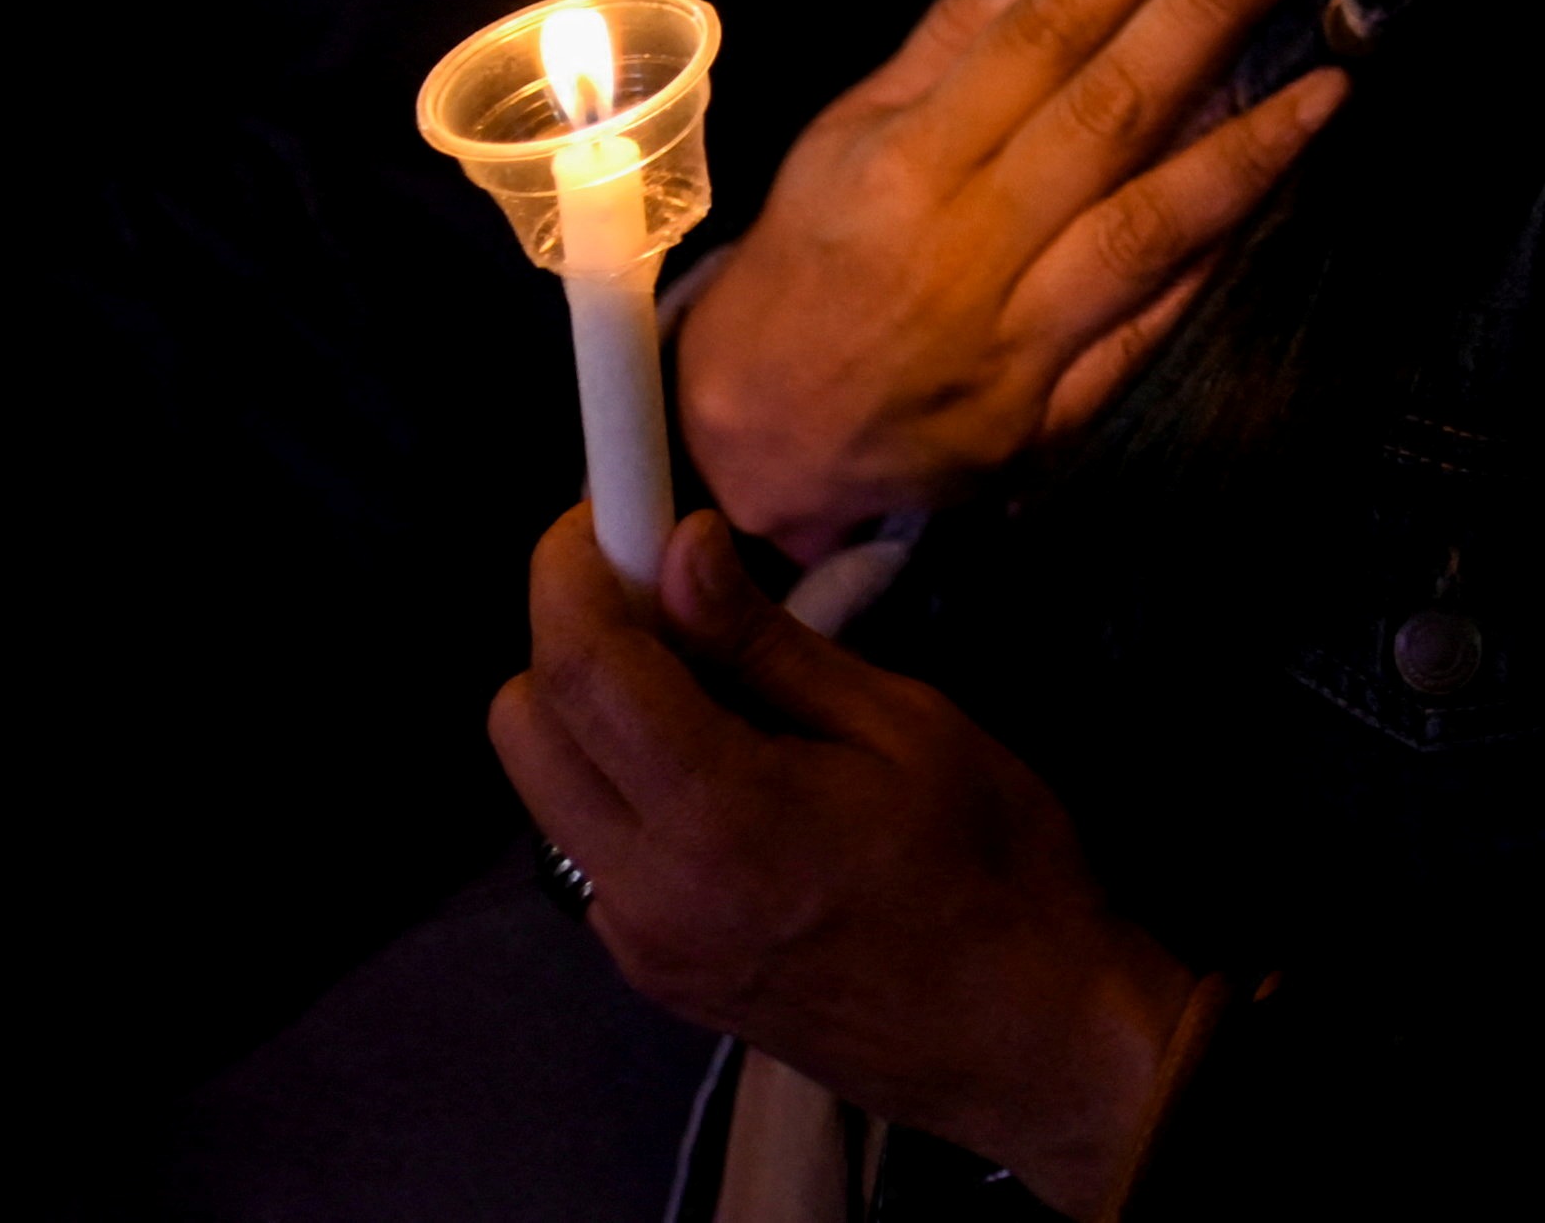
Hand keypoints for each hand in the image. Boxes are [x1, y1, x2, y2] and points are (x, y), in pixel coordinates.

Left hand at [493, 510, 1204, 1212]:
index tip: (599, 509)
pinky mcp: (652, 973)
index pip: (583, 668)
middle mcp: (647, 888)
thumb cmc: (991, 863)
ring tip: (699, 682)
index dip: (568, 569)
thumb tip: (680, 548)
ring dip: (586, 713)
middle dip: (565, 636)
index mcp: (719, 815)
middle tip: (655, 590)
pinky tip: (713, 770)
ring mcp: (639, 943)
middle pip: (524, 726)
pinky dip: (617, 784)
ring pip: (543, 791)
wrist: (1020, 1036)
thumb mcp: (905, 725)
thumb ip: (772, 644)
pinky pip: (588, 851)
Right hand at [677, 0, 1341, 559]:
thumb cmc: (811, 263)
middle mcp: (964, 249)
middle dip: (1205, 13)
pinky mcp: (1050, 420)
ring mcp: (1014, 343)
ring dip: (1249, 148)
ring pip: (1148, 228)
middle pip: (1108, 114)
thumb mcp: (847, 136)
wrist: (760, 442)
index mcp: (903, 166)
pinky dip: (1217, 262)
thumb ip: (957, 40)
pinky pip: (1151, 331)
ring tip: (1334, 77)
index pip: (1037, 37)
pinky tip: (1284, 197)